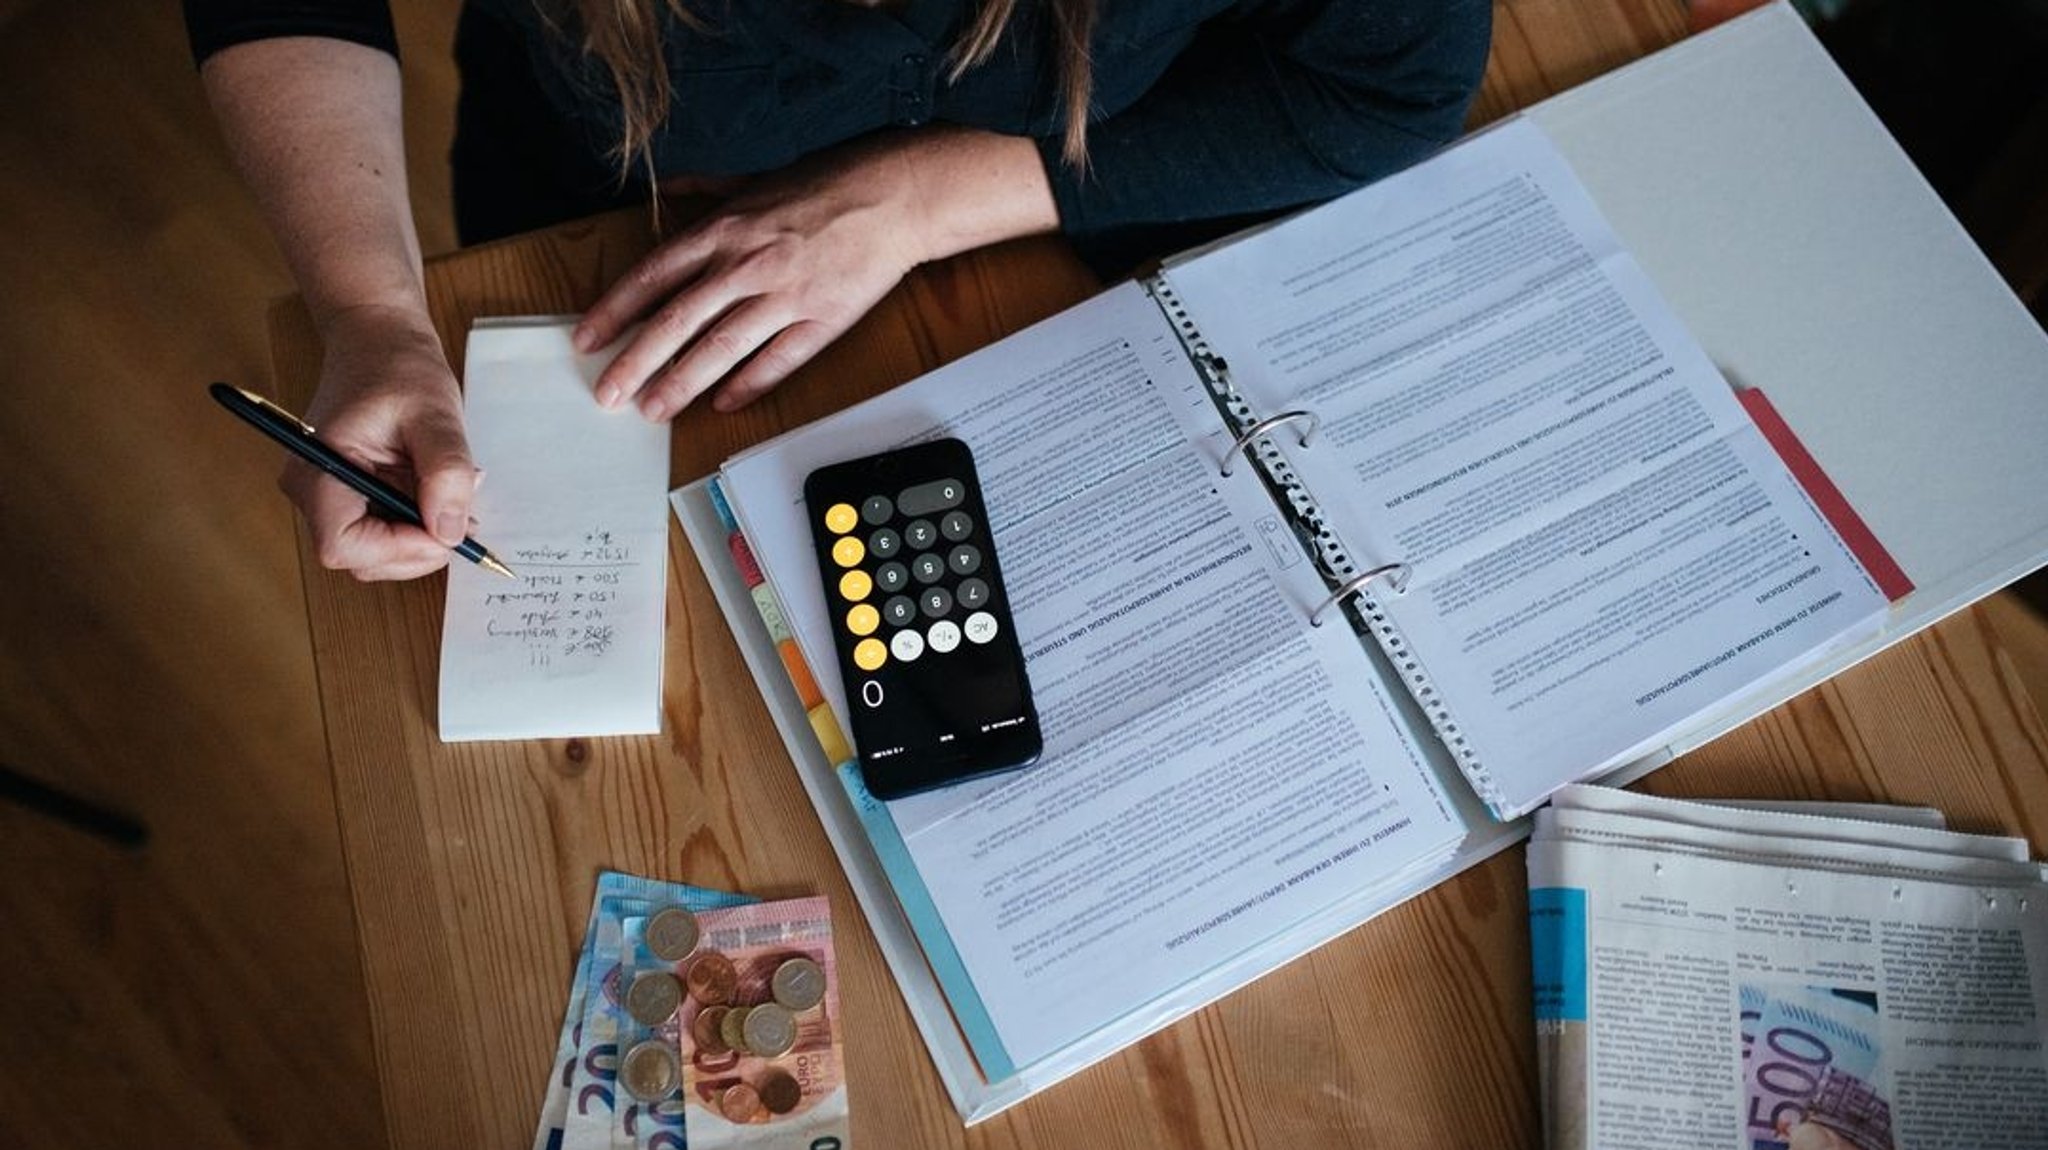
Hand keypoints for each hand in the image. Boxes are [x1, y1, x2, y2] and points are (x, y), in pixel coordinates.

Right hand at [284, 305, 479, 580]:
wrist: (378, 340)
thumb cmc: (397, 367)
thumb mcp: (435, 414)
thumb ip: (445, 472)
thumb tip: (450, 531)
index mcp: (318, 470)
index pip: (343, 545)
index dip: (398, 549)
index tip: (445, 528)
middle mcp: (313, 491)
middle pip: (364, 558)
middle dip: (419, 546)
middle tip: (463, 510)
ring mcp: (329, 497)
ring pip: (379, 552)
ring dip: (423, 536)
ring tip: (452, 492)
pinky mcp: (350, 497)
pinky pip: (385, 532)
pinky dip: (419, 524)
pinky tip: (437, 492)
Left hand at [577, 140, 927, 419]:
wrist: (893, 195)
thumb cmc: (826, 185)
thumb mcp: (754, 180)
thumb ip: (705, 189)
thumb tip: (666, 190)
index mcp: (724, 229)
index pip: (653, 277)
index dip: (615, 311)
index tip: (588, 340)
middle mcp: (746, 263)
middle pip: (677, 321)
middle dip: (636, 362)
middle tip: (608, 395)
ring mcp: (785, 295)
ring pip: (722, 347)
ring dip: (683, 383)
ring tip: (654, 410)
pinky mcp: (823, 318)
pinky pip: (779, 359)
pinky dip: (750, 384)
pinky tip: (724, 405)